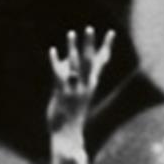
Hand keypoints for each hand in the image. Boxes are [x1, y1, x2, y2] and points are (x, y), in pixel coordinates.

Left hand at [44, 30, 116, 145]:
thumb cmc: (75, 116)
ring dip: (73, 49)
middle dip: (90, 44)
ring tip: (71, 33)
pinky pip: (58, 75)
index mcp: (92, 84)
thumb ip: (82, 78)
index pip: (101, 62)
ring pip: (74, 65)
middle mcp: (85, 85)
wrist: (67, 136)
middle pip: (89, 61)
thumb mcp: (83, 96)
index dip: (106, 47)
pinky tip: (52, 50)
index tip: (111, 33)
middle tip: (89, 28)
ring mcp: (73, 89)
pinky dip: (55, 62)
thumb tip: (77, 78)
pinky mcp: (61, 93)